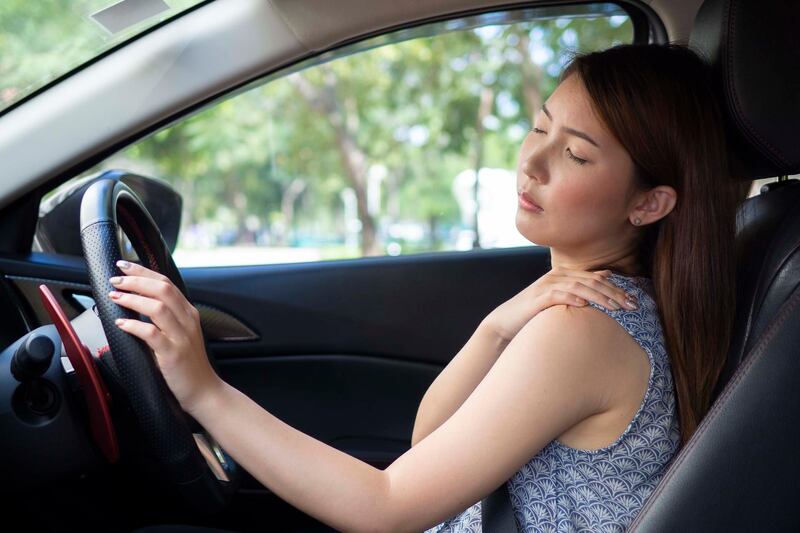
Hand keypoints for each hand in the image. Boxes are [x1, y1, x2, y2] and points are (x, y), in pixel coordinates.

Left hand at [107, 260, 223, 414]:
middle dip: (136, 280)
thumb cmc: (188, 364)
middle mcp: (187, 320)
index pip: (166, 283)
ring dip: (133, 299)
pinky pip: (152, 334)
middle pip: (162, 289)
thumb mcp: (180, 334)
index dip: (144, 271)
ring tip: (115, 296)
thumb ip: (165, 318)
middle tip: (115, 279)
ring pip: (158, 307)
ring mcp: (181, 337)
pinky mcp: (173, 354)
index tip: (124, 265)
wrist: (204, 390)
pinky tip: (121, 323)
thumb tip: (137, 303)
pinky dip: (134, 325)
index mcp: (188, 313)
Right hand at [482, 267, 638, 342]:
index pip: (597, 278)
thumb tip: (605, 279)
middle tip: (632, 306)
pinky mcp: (538, 297)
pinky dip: (573, 298)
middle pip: (592, 281)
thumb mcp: (561, 301)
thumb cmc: (536, 315)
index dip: (617, 288)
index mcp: (564, 274)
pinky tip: (586, 306)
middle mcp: (557, 276)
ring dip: (600, 297)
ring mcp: (547, 285)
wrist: (506, 323)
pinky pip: (559, 295)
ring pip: (580, 287)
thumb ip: (580, 290)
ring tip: (617, 308)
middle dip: (615, 293)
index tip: (635, 301)